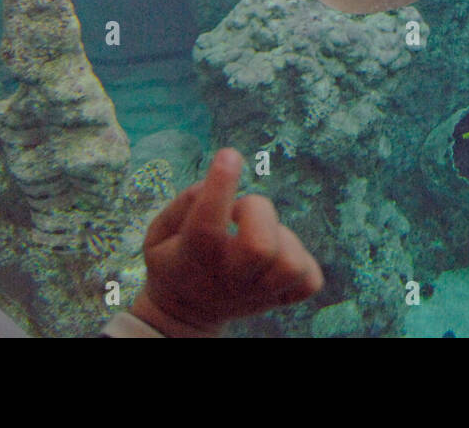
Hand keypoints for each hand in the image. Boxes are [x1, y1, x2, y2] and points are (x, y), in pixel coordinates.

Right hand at [130, 148, 322, 336]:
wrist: (185, 313)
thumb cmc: (175, 259)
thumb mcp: (158, 233)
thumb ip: (184, 203)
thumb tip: (218, 182)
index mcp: (194, 258)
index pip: (207, 224)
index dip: (221, 185)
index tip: (229, 155)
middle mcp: (229, 278)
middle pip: (260, 247)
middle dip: (255, 211)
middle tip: (239, 212)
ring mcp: (259, 293)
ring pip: (291, 263)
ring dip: (280, 238)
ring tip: (259, 236)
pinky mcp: (282, 300)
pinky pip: (310, 279)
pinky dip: (300, 261)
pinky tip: (277, 255)